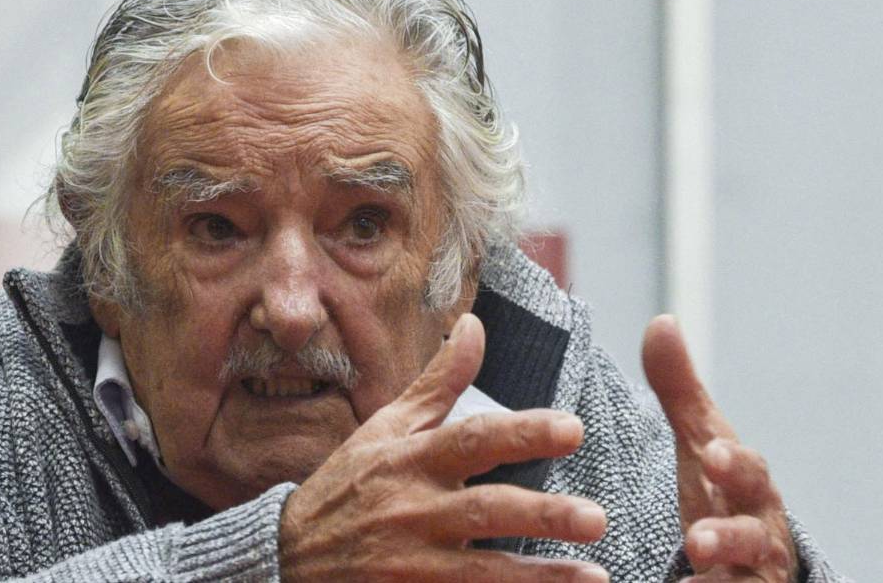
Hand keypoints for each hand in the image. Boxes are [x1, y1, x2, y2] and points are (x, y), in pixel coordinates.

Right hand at [279, 313, 609, 581]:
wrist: (286, 559)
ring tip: (594, 576)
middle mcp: (410, 509)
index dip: (523, 433)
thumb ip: (439, 383)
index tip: (573, 429)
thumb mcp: (385, 428)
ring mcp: (408, 563)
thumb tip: (476, 325)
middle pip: (483, 509)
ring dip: (537, 577)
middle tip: (596, 518)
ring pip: (479, 572)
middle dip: (542, 514)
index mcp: (410, 460)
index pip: (472, 440)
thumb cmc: (347, 486)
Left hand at [642, 315, 797, 581]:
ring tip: (690, 573)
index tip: (711, 453)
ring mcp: (751, 576)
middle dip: (730, 536)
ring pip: (746, 581)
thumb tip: (662, 321)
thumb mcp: (698, 444)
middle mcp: (759, 535)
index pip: (749, 473)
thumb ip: (679, 390)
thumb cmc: (720, 492)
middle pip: (756, 537)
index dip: (734, 464)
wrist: (742, 563)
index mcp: (750, 489)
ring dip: (719, 578)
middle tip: (697, 539)